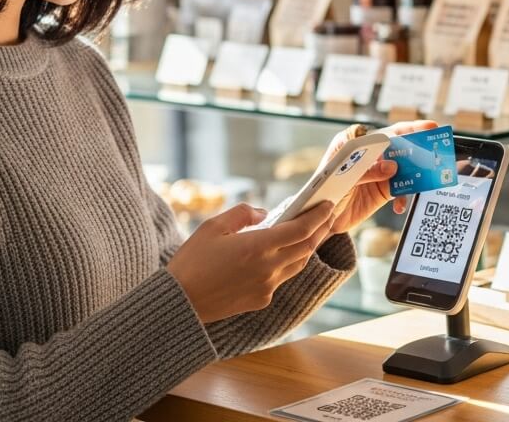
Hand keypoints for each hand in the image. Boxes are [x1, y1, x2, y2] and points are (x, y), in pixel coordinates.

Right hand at [166, 201, 334, 322]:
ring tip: (313, 232)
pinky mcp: (261, 299)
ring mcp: (267, 286)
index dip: (318, 216)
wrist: (180, 304)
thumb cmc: (192, 262)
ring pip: (298, 264)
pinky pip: (282, 278)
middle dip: (321, 229)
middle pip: (306, 247)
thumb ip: (242, 214)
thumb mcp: (212, 227)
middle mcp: (268, 268)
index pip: (301, 230)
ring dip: (308, 246)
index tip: (328, 205)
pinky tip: (285, 253)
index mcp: (258, 247)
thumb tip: (265, 213)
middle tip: (328, 215)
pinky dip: (289, 262)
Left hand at [327, 120, 438, 234]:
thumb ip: (367, 170)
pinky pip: (403, 190)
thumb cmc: (324, 190)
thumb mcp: (342, 176)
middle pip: (401, 146)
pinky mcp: (385, 190)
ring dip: (418, 172)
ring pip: (406, 167)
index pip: (386, 132)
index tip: (426, 128)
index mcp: (358, 143)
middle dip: (420, 146)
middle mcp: (372, 155)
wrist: (321, 219)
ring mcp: (381, 172)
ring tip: (429, 175)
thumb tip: (393, 167)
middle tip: (438, 147)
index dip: (407, 129)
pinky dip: (404, 198)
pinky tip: (399, 207)